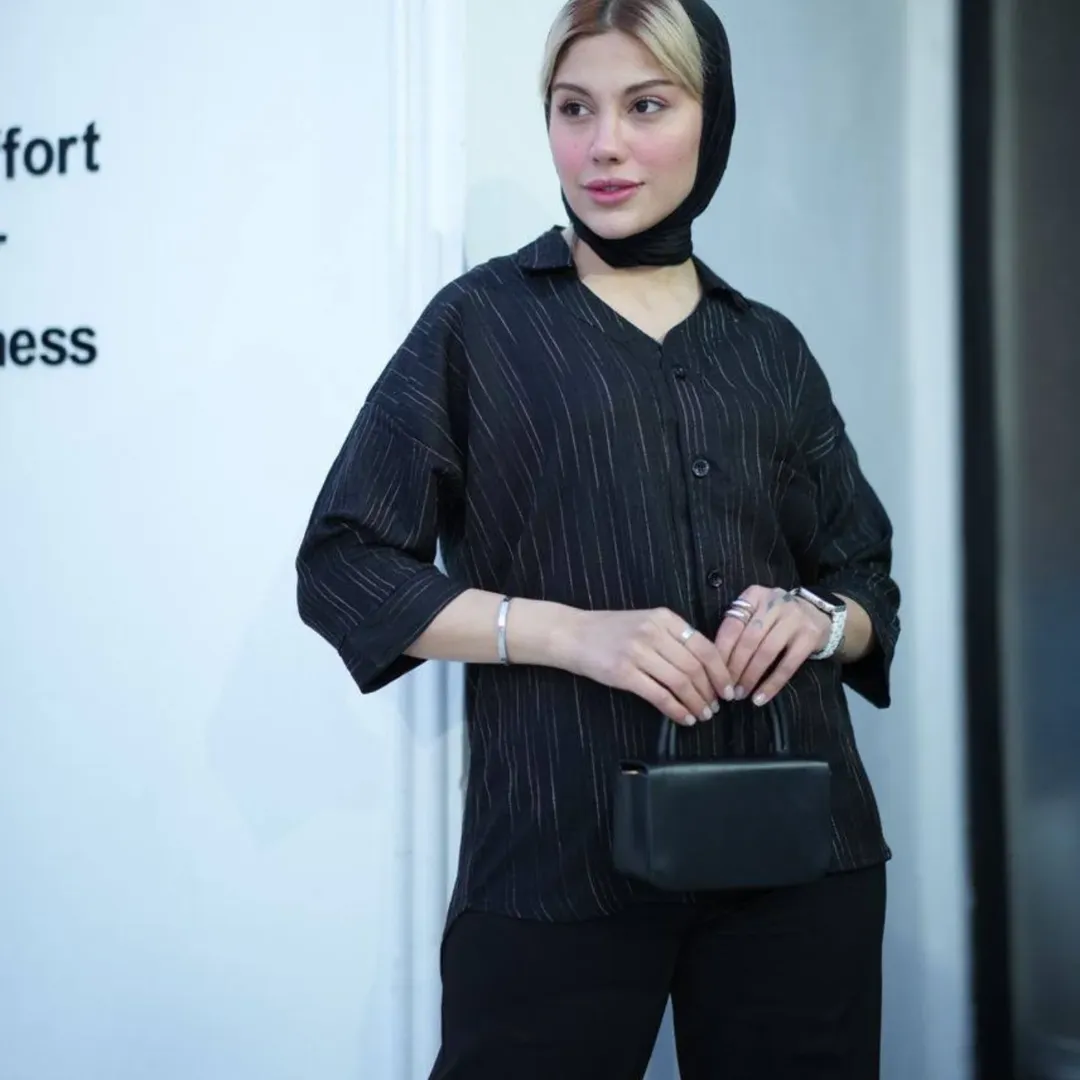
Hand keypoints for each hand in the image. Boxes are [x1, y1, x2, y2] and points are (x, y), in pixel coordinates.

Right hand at [562, 608, 734, 726]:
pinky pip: (659, 695)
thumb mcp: (645, 622)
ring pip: (680, 682)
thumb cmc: (609, 630)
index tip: (728, 688)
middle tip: (715, 707)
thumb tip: (706, 667)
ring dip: (696, 703)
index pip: (704, 646)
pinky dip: (676, 710)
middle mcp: (653, 632)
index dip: (721, 671)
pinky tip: (683, 717)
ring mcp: (637, 652)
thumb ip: (672, 637)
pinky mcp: (623, 673)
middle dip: (710, 691)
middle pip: (695, 667)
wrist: (572, 634)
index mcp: (663, 618)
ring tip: (701, 714)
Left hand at [714, 586, 831, 706]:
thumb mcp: (757, 613)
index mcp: (754, 596)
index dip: (721, 652)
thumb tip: (715, 662)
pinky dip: (772, 684)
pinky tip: (760, 698)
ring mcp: (794, 618)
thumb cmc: (777, 618)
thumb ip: (738, 628)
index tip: (713, 673)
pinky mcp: (810, 636)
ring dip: (751, 677)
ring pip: (766, 652)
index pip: (732, 625)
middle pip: (748, 640)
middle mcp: (774, 603)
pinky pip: (788, 665)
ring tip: (741, 694)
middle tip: (726, 689)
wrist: (818, 615)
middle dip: (734, 668)